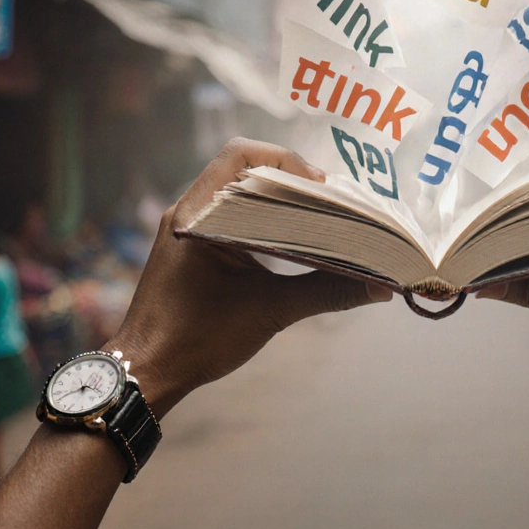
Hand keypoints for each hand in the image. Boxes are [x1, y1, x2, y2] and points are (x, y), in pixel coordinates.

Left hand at [102, 139, 391, 417]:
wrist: (147, 373)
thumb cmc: (198, 340)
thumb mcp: (270, 312)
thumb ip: (326, 292)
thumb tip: (380, 287)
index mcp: (198, 215)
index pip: (241, 156)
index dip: (286, 162)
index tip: (320, 188)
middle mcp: (189, 212)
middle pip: (242, 168)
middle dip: (289, 178)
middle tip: (327, 202)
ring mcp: (187, 228)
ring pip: (237, 192)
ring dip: (275, 198)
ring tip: (315, 218)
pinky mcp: (192, 247)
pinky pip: (230, 215)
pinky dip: (261, 218)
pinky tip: (290, 240)